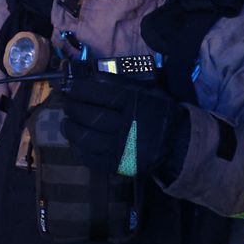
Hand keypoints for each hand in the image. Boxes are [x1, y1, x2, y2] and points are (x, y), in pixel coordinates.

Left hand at [60, 73, 186, 177]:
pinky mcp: (118, 164)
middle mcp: (126, 125)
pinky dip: (79, 148)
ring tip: (66, 123)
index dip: (81, 90)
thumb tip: (91, 79)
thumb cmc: (159, 112)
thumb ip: (122, 86)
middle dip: (73, 108)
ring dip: (71, 129)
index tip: (73, 88)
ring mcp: (121, 147)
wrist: (177, 143)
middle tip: (67, 105)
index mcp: (134, 104)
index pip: (100, 93)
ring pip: (86, 138)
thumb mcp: (146, 92)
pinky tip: (75, 141)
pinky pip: (91, 157)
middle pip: (89, 115)